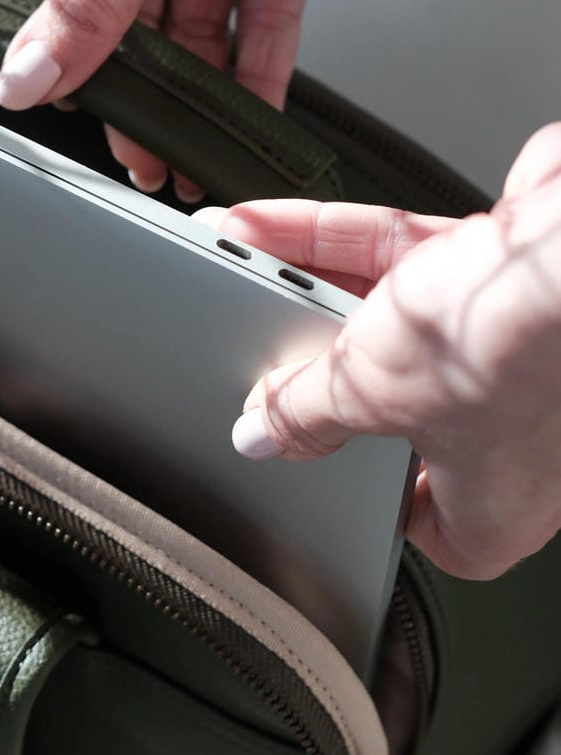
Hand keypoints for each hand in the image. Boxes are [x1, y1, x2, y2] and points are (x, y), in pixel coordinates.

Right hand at [0, 0, 455, 195]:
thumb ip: (86, 8)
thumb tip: (24, 78)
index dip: (64, 56)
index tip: (73, 118)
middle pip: (129, 19)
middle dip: (137, 91)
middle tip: (140, 159)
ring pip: (197, 26)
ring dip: (195, 93)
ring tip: (189, 158)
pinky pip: (260, 16)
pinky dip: (255, 68)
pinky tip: (246, 119)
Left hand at [199, 123, 560, 579]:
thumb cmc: (504, 345)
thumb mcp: (366, 393)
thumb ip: (305, 416)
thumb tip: (264, 434)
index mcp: (496, 503)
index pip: (425, 524)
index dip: (369, 500)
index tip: (320, 472)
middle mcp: (514, 433)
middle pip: (388, 407)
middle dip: (319, 371)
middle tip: (260, 359)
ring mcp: (507, 348)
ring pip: (390, 324)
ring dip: (310, 292)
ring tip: (241, 274)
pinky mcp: (496, 273)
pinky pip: (402, 264)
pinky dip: (337, 244)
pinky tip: (273, 229)